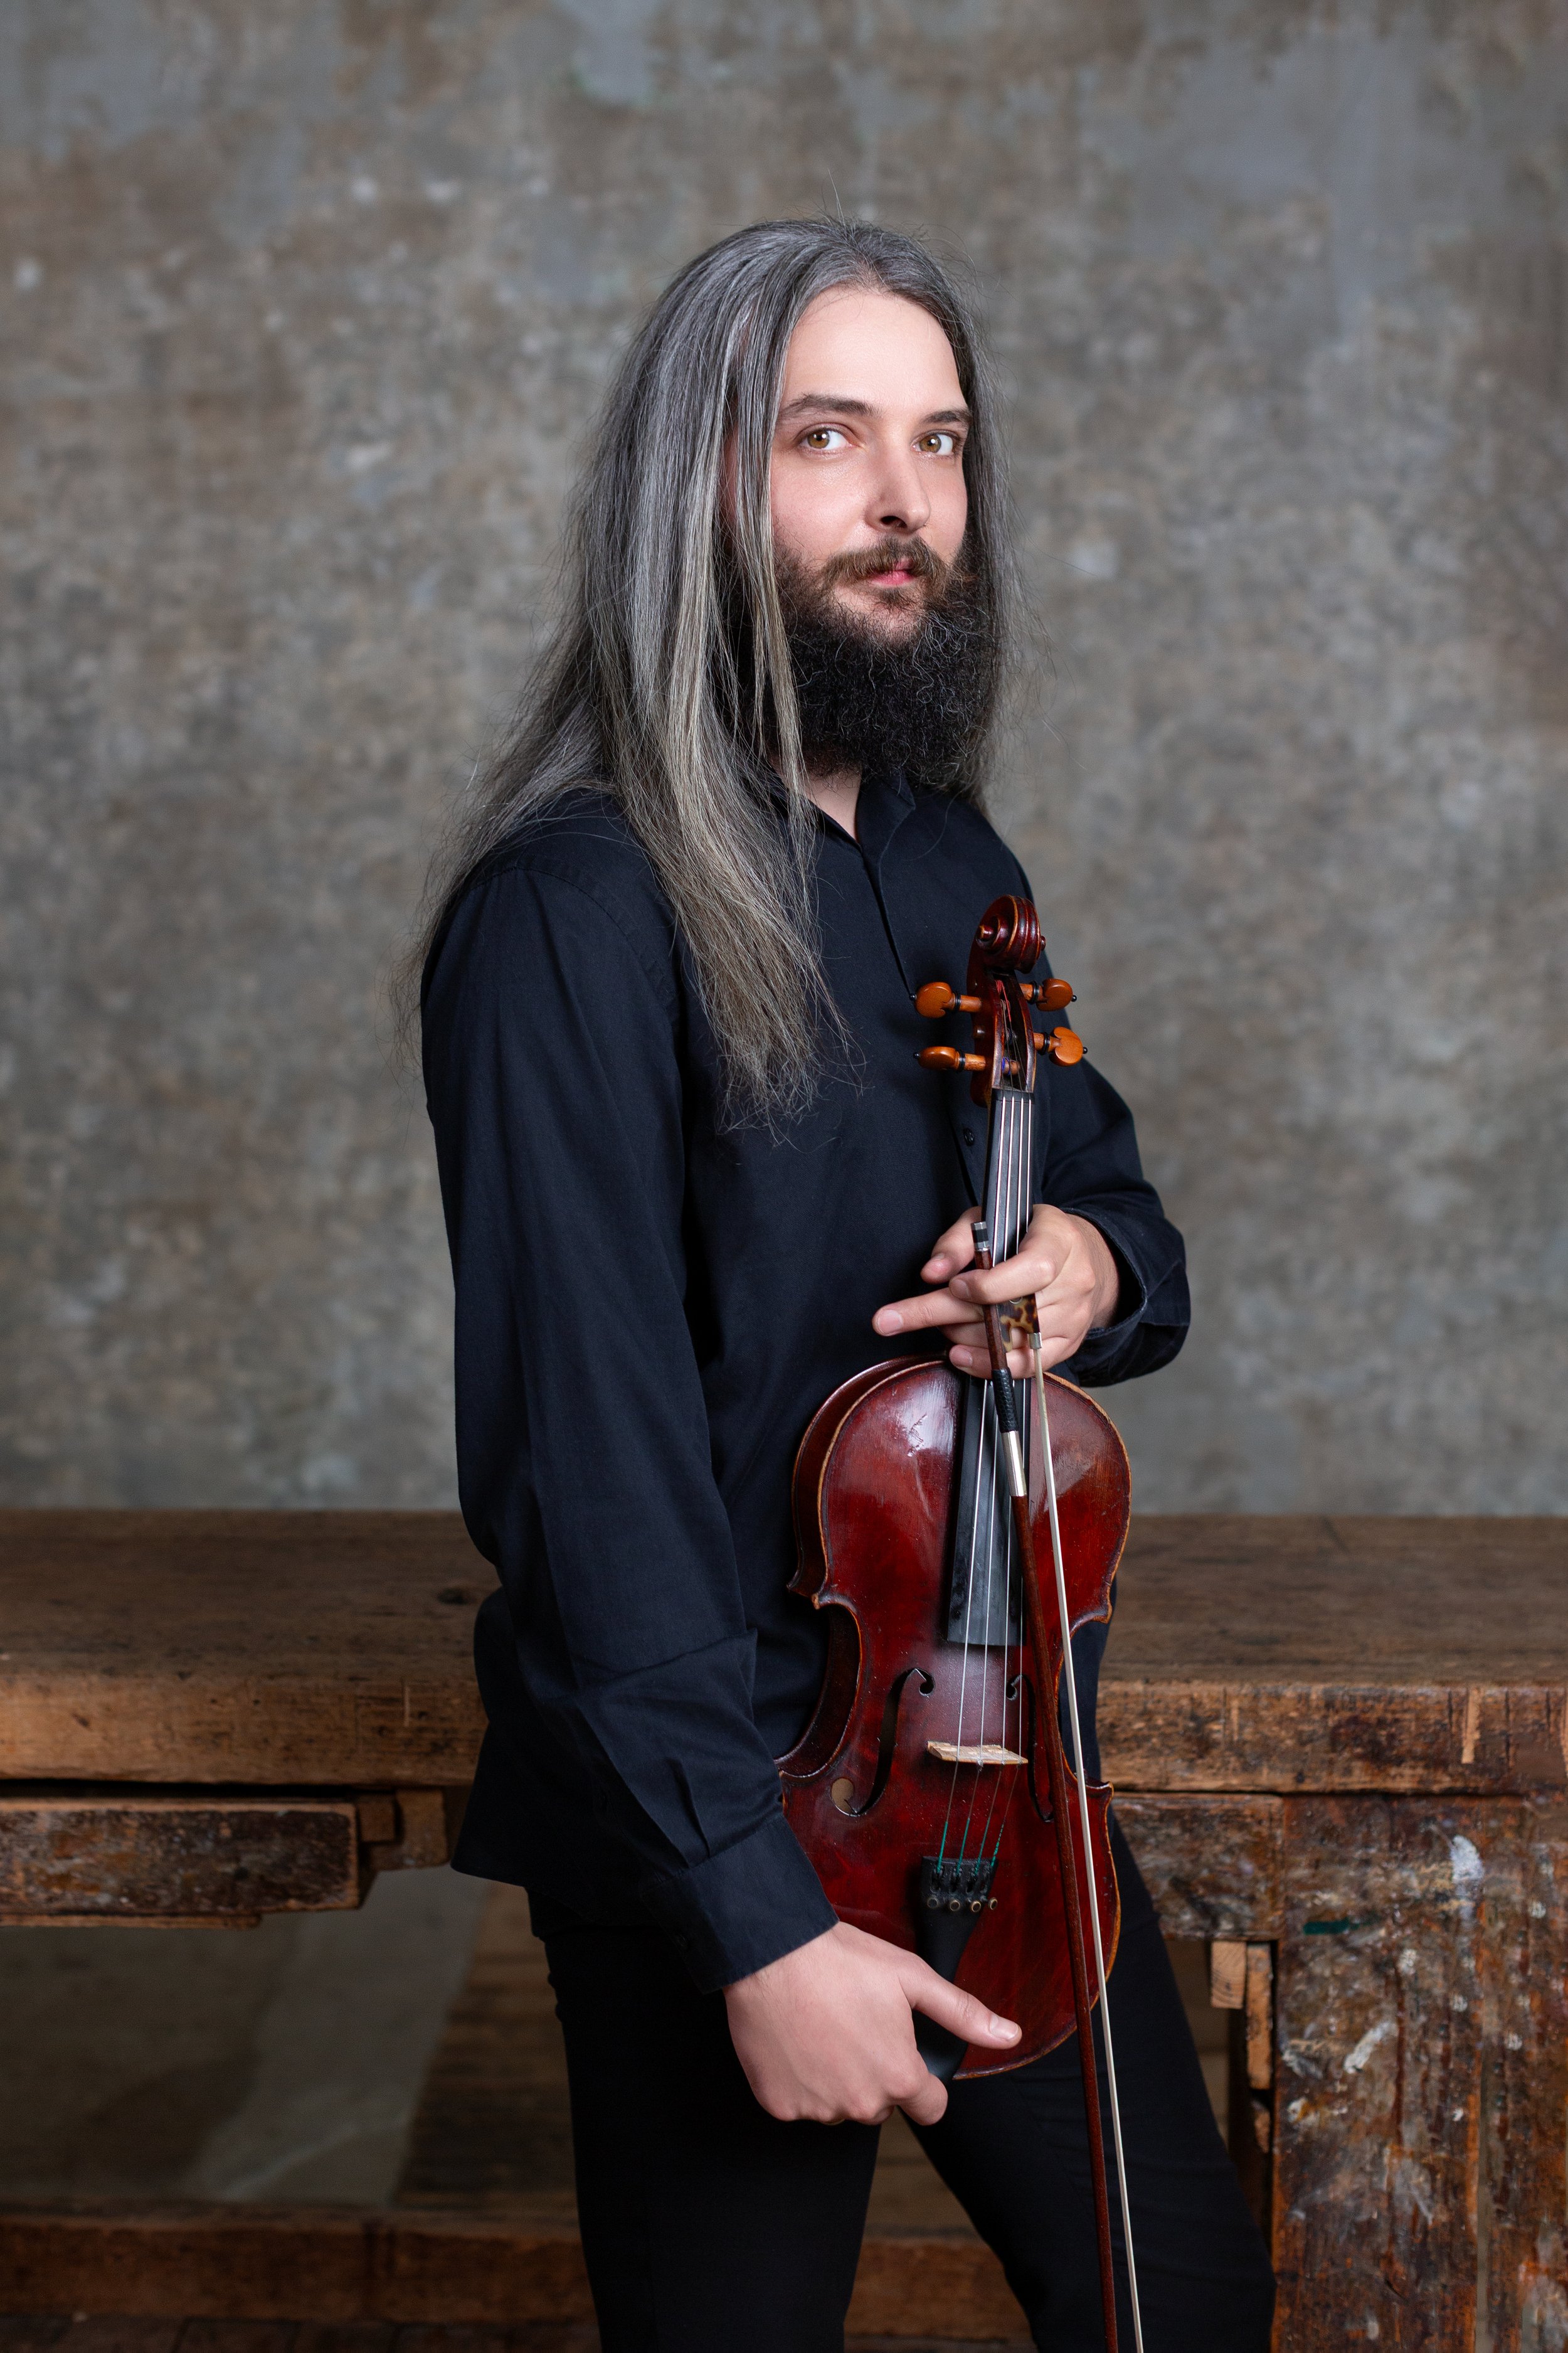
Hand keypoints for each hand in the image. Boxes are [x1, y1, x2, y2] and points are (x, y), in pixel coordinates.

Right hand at [723, 1920, 1019, 2126]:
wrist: (771, 1952)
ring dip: (838, 2078)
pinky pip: (801, 2103)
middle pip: (882, 2104)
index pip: (931, 2107)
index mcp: (900, 2077)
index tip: (902, 2051)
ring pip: (840, 2105)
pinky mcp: (780, 2106)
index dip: (923, 2080)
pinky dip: (800, 2080)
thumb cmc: (841, 1960)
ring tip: (823, 2028)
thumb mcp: (911, 1978)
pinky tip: (796, 2041)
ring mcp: (817, 2109)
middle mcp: (861, 2103)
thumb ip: (962, 2013)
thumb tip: (1009, 2035)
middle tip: (856, 2025)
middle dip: (877, 2073)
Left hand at [872, 1203, 1119, 1376]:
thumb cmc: (1028, 1234)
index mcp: (1059, 1242)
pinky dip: (988, 1365)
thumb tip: (932, 1272)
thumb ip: (958, 1240)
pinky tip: (960, 1357)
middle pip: (1011, 1310)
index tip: (953, 1287)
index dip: (989, 1285)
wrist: (1082, 1258)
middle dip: (946, 1315)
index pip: (1033, 1270)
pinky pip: (1027, 1366)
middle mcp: (1073, 1282)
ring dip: (964, 1337)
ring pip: (1013, 1341)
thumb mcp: (991, 1220)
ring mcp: (1074, 1318)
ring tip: (939, 1327)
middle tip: (895, 1318)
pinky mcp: (1068, 1345)